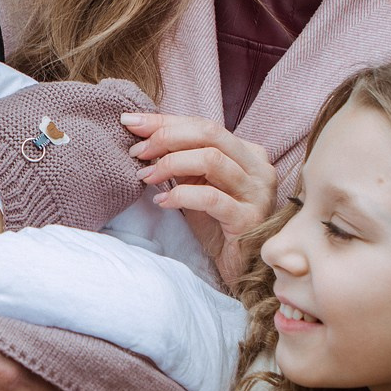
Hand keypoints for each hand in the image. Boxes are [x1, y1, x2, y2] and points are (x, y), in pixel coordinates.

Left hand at [121, 112, 277, 286]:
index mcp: (248, 153)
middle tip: (137, 150)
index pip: (204, 125)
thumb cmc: (218, 226)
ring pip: (211, 160)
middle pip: (210, 134)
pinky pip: (211, 198)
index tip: (132, 123)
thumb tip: (143, 137)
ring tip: (146, 175)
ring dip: (171, 164)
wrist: (242, 268)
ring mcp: (257, 193)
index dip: (166, 122)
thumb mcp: (198, 185)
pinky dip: (181, 196)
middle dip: (166, 137)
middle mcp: (258, 168)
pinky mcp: (249, 219)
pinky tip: (161, 202)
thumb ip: (182, 161)